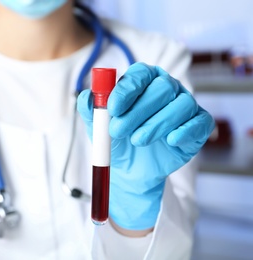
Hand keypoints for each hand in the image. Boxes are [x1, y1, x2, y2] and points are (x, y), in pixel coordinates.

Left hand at [77, 62, 214, 229]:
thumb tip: (86, 96)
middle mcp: (167, 88)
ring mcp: (184, 106)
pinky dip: (186, 130)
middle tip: (118, 130)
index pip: (140, 74)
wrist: (130, 170)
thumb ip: (91, 110)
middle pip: (161, 87)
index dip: (127, 89)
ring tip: (137, 140)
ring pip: (181, 104)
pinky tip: (170, 140)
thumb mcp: (98, 126)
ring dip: (157, 123)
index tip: (112, 108)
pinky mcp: (198, 127)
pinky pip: (201, 122)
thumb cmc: (116, 140)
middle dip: (138, 110)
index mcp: (144, 82)